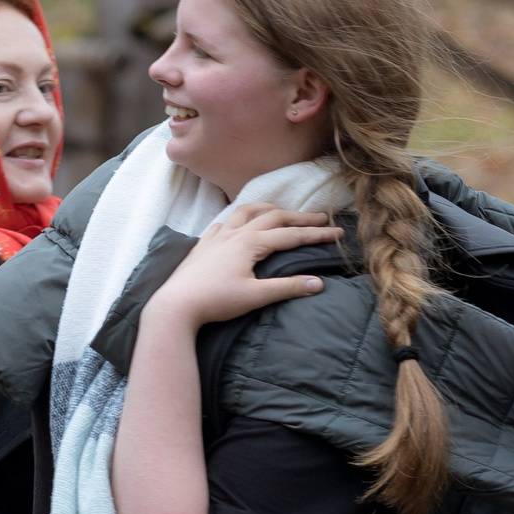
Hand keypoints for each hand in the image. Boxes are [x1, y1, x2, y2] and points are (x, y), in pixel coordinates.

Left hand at [144, 205, 339, 332]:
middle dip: (299, 217)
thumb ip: (287, 287)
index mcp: (250, 243)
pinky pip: (225, 221)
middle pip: (273, 217)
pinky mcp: (203, 244)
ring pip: (246, 212)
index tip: (337, 233)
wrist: (176, 305)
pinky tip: (239, 223)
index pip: (291, 235)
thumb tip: (318, 283)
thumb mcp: (255, 297)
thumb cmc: (216, 301)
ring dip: (268, 209)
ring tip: (282, 210)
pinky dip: (239, 217)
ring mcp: (217, 236)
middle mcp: (235, 233)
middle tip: (321, 218)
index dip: (316, 234)